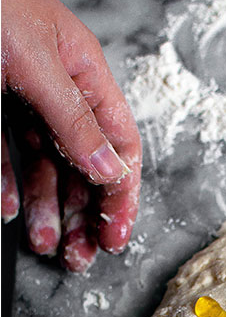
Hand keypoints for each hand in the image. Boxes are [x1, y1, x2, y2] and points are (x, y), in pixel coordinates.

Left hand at [1, 0, 141, 271]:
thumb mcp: (39, 62)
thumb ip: (75, 119)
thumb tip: (110, 168)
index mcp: (86, 74)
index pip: (120, 145)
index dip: (122, 193)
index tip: (115, 233)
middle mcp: (59, 91)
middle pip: (84, 164)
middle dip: (85, 212)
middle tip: (82, 254)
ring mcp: (23, 99)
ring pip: (45, 166)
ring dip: (48, 207)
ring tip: (47, 242)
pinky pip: (6, 154)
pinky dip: (8, 185)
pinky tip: (9, 209)